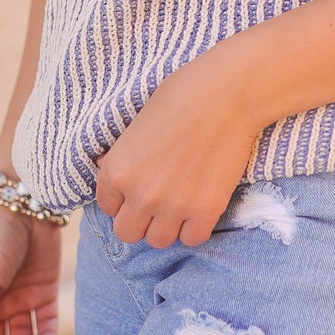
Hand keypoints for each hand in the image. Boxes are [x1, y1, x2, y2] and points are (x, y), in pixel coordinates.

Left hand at [95, 45, 263, 248]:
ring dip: (167, 225)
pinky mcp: (206, 210)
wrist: (227, 94)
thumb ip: (123, 155)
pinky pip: (192, 239)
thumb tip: (112, 170)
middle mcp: (139, 193)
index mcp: (116, 170)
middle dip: (140, 219)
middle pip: (128, 233)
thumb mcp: (137, 124)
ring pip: (159, 240)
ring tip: (180, 204)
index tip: (138, 189)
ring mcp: (173, 205)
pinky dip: (195, 227)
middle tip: (157, 202)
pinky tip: (200, 207)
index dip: (122, 199)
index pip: (107, 207)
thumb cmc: (181, 96)